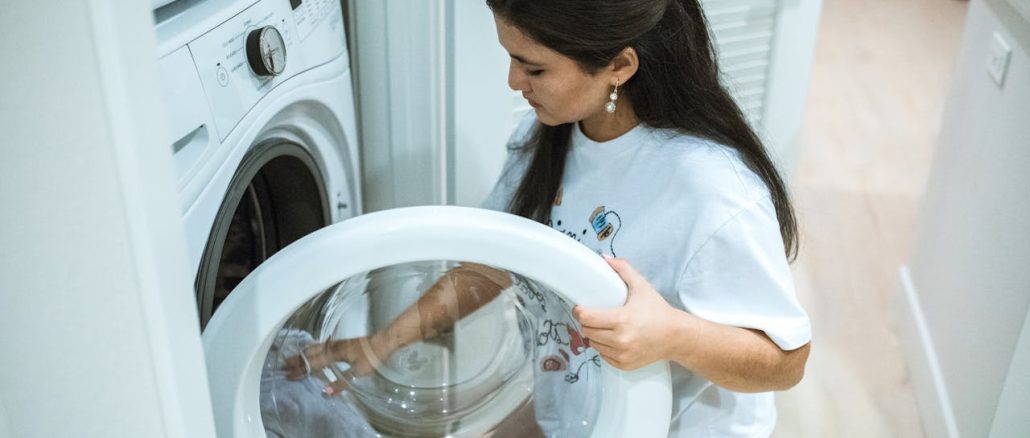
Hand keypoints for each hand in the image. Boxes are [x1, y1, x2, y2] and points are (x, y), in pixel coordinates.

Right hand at [282, 335, 393, 394]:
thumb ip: (341, 383)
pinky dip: (311, 348)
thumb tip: (326, 391)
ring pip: (315, 347)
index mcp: (334, 354)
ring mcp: (337, 343)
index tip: (288, 375)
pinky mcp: (341, 342)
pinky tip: (312, 348)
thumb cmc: (372, 356)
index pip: (313, 364)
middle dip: (297, 360)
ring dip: (303, 353)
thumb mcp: (358, 373)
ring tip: (292, 356)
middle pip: (310, 353)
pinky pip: (321, 345)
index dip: (300, 370)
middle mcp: (333, 347)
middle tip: (283, 365)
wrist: (384, 341)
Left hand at [572, 256, 698, 370]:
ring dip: (594, 336)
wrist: (676, 336)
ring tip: (603, 327)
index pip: (587, 318)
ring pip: (593, 344)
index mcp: (622, 320)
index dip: (579, 311)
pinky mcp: (624, 364)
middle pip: (587, 331)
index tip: (579, 308)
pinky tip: (612, 339)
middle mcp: (621, 340)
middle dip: (587, 322)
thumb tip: (605, 258)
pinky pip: (603, 356)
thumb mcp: (641, 287)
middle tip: (593, 315)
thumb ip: (623, 269)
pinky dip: (604, 348)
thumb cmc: (658, 311)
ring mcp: (622, 355)